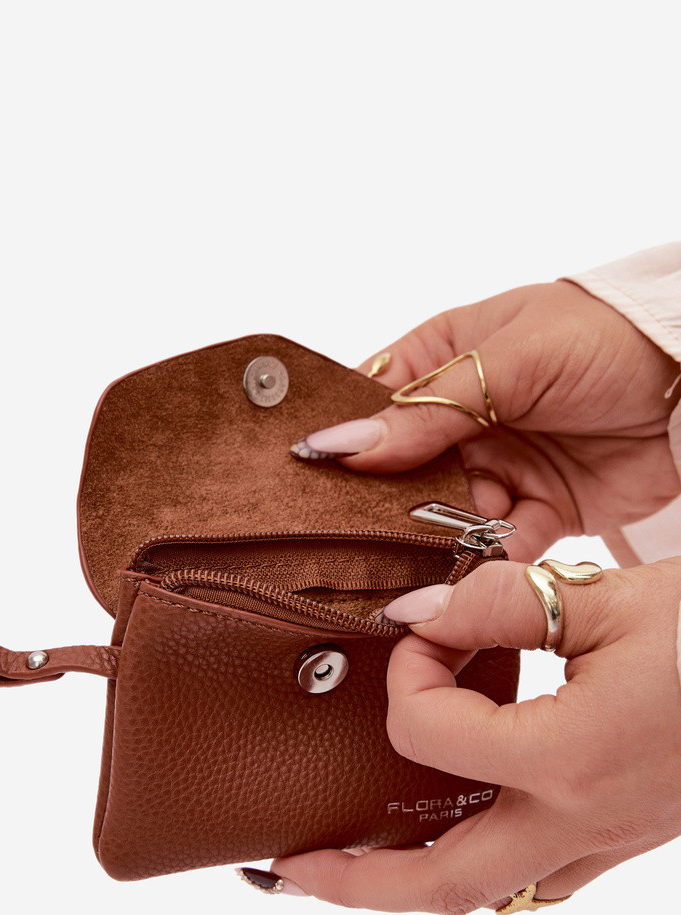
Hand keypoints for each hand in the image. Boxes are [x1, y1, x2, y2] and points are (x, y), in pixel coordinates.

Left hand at [269, 557, 680, 912]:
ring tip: (361, 861)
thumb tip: (419, 615)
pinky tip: (468, 831)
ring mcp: (609, 839)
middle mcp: (582, 819)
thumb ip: (499, 607)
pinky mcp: (629, 834)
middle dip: (353, 884)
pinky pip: (544, 877)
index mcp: (568, 758)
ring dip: (416, 884)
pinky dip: (487, 866)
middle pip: (441, 887)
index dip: (405, 674)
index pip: (428, 735)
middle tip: (289, 868)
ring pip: (493, 894)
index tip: (420, 632)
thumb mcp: (607, 599)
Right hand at [293, 282, 680, 560]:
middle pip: (400, 470)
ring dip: (430, 537)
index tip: (308, 480)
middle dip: (383, 503)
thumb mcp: (511, 360)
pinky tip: (460, 576)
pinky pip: (493, 544)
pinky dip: (479, 562)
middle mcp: (464, 417)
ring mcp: (500, 466)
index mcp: (446, 359)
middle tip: (351, 538)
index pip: (374, 404)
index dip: (344, 440)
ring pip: (441, 513)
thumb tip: (345, 443)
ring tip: (410, 561)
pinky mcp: (537, 510)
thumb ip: (430, 409)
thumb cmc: (605, 338)